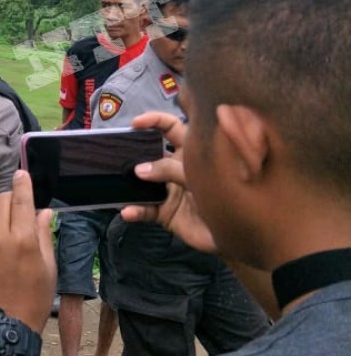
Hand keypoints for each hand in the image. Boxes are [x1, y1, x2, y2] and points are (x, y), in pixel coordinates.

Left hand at [0, 170, 56, 330]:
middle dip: (7, 198)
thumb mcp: (49, 267)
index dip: (22, 183)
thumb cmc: (34, 299)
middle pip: (0, 201)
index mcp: (24, 240)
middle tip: (11, 206)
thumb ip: (45, 236)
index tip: (21, 175)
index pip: (21, 200)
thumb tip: (44, 211)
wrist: (7, 326)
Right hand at [119, 112, 216, 253]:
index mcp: (191, 152)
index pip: (171, 128)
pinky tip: (128, 211)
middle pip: (150, 152)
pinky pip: (145, 210)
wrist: (238, 235)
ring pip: (142, 183)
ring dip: (128, 183)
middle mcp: (176, 168)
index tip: (136, 123)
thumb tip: (139, 169)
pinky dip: (135, 211)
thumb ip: (171, 170)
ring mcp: (169, 190)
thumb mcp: (200, 175)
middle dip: (133, 150)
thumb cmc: (229, 197)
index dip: (154, 120)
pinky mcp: (164, 213)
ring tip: (117, 182)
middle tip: (117, 151)